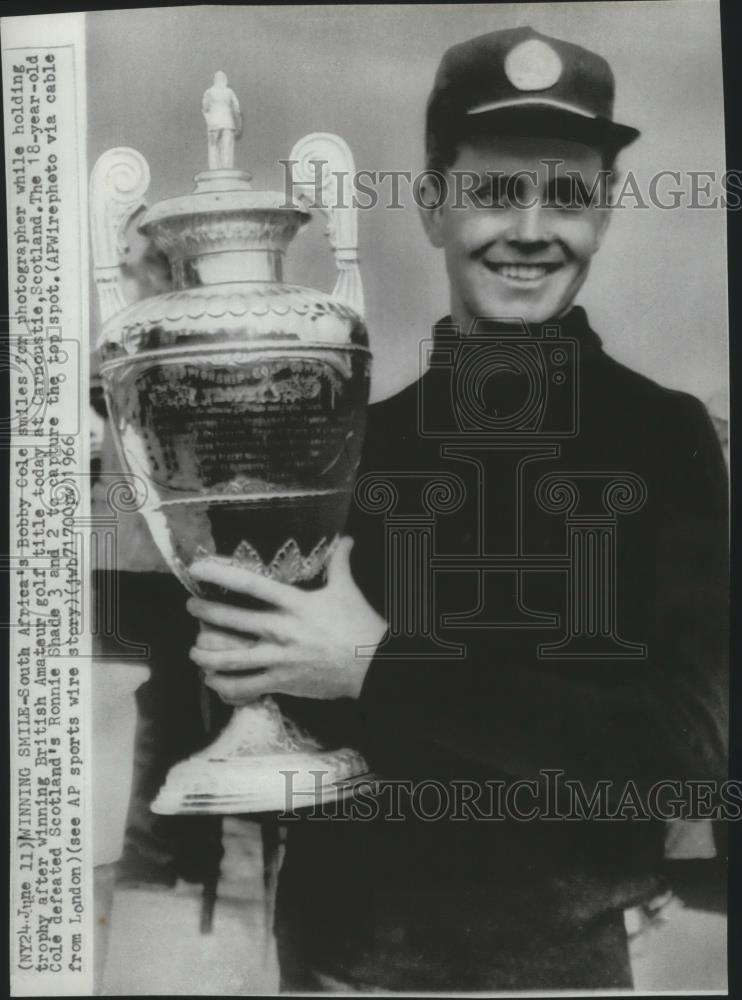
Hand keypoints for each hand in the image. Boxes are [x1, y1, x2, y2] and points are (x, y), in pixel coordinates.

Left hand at [186, 538, 386, 705]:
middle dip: (206, 613)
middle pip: (234, 621)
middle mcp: (282, 631)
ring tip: (193, 651)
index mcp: (295, 604)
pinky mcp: (283, 682)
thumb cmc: (360, 626)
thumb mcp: (347, 590)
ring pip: (233, 659)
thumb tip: (346, 539)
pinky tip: (213, 681)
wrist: (375, 666)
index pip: (252, 586)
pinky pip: (247, 687)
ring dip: (207, 656)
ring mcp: (280, 659)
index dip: (222, 575)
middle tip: (191, 606)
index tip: (199, 569)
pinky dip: (226, 686)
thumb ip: (340, 563)